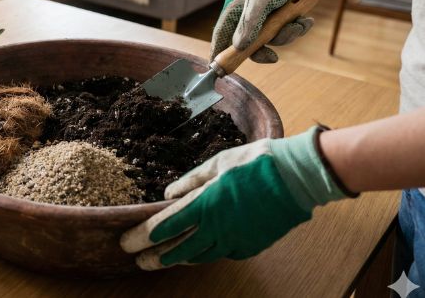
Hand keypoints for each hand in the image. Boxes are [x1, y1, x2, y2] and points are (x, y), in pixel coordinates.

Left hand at [120, 127, 351, 269]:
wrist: (297, 177)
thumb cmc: (255, 162)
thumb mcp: (217, 162)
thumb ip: (190, 180)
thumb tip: (169, 193)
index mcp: (204, 203)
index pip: (164, 226)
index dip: (142, 237)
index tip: (127, 243)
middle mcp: (216, 227)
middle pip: (177, 249)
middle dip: (155, 258)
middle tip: (138, 262)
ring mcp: (235, 240)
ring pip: (199, 256)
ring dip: (178, 259)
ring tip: (162, 261)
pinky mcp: (251, 246)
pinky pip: (223, 253)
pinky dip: (207, 253)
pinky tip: (198, 253)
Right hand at [209, 0, 337, 62]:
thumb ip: (250, 23)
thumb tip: (238, 47)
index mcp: (237, 6)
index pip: (222, 33)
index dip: (218, 50)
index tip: (217, 68)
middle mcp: (249, 12)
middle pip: (248, 42)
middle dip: (263, 49)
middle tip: (273, 58)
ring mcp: (266, 14)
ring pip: (271, 38)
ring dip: (287, 35)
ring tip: (299, 24)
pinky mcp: (282, 14)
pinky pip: (286, 31)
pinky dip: (297, 28)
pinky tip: (306, 20)